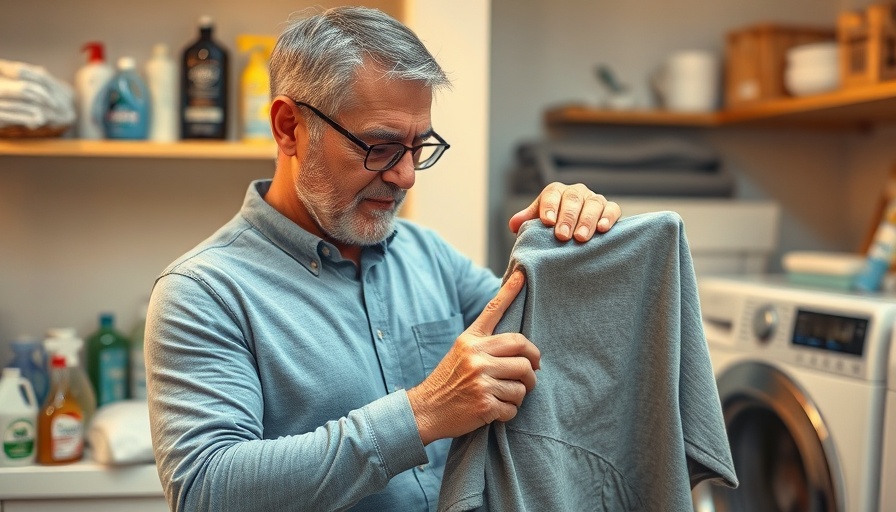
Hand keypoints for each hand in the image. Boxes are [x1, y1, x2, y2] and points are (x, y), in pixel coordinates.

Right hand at [407, 270, 539, 444]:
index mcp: (470, 340)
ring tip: (505, 395)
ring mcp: (481, 380)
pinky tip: (495, 411)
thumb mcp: (460, 352)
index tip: (522, 275)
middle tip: (531, 372)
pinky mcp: (485, 404)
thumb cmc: (447, 381)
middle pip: (523, 351)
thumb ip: (484, 344)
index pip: (493, 310)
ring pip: (523, 383)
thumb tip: (518, 343)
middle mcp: (476, 356)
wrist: (425, 410)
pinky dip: (509, 412)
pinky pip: (514, 406)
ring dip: (520, 393)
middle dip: (533, 365)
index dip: (509, 291)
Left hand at [508, 182, 621, 241]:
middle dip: (567, 217)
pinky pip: (612, 209)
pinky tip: (602, 229)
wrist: (574, 236)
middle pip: (573, 199)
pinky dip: (608, 217)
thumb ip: (527, 222)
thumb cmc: (553, 229)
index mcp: (556, 192)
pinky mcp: (610, 209)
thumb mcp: (538, 224)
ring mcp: (594, 200)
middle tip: (562, 236)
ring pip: (593, 203)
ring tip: (580, 238)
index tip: (547, 222)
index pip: (551, 194)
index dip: (549, 206)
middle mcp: (576, 192)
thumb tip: (514, 224)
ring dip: (586, 221)